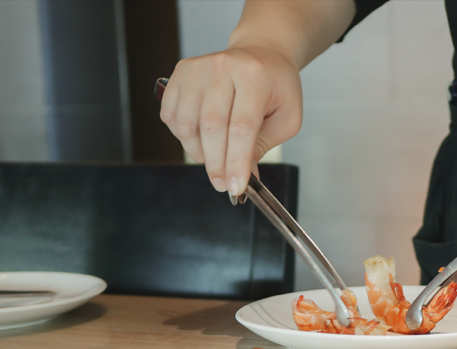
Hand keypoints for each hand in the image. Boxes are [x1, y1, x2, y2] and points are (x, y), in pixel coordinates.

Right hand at [159, 45, 302, 195]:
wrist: (261, 53)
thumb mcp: (286, 118)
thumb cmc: (276, 87)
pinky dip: (182, 137)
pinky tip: (201, 137)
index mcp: (255, 76)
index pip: (241, 127)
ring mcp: (197, 68)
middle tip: (222, 184)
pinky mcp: (180, 73)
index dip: (235, 161)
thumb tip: (243, 177)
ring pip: (186, 125)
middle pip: (211, 127)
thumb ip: (263, 147)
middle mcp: (223, 67)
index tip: (234, 187)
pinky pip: (170, 116)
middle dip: (216, 164)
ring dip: (198, 153)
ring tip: (215, 158)